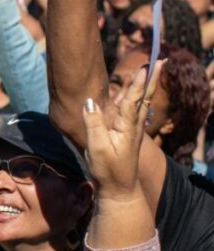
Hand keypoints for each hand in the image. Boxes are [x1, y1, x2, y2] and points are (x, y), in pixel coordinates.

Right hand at [83, 60, 164, 199]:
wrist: (119, 189)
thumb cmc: (107, 169)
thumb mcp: (97, 148)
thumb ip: (93, 123)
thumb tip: (90, 100)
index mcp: (126, 127)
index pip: (134, 99)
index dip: (140, 82)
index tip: (148, 65)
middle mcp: (133, 126)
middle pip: (143, 97)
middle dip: (151, 79)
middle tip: (161, 61)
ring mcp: (132, 130)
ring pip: (140, 103)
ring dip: (145, 86)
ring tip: (150, 72)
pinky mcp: (127, 135)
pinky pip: (133, 110)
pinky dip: (136, 97)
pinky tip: (134, 94)